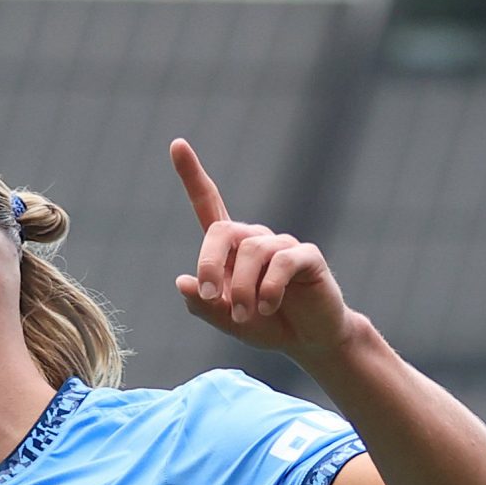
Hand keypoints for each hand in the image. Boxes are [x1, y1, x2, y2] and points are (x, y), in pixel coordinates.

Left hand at [171, 138, 355, 358]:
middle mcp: (255, 238)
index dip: (192, 175)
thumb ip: (202, 305)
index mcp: (230, 249)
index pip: (209, 203)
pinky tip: (268, 307)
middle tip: (210, 297)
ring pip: (251, 251)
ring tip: (245, 315)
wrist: (308, 340)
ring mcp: (282, 245)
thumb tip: (182, 280)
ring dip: (241, 289)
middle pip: (221, 230)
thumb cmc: (265, 325)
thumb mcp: (226, 321)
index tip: (177, 144)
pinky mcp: (307, 256)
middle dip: (208, 264)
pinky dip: (269, 288)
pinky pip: (282, 261)